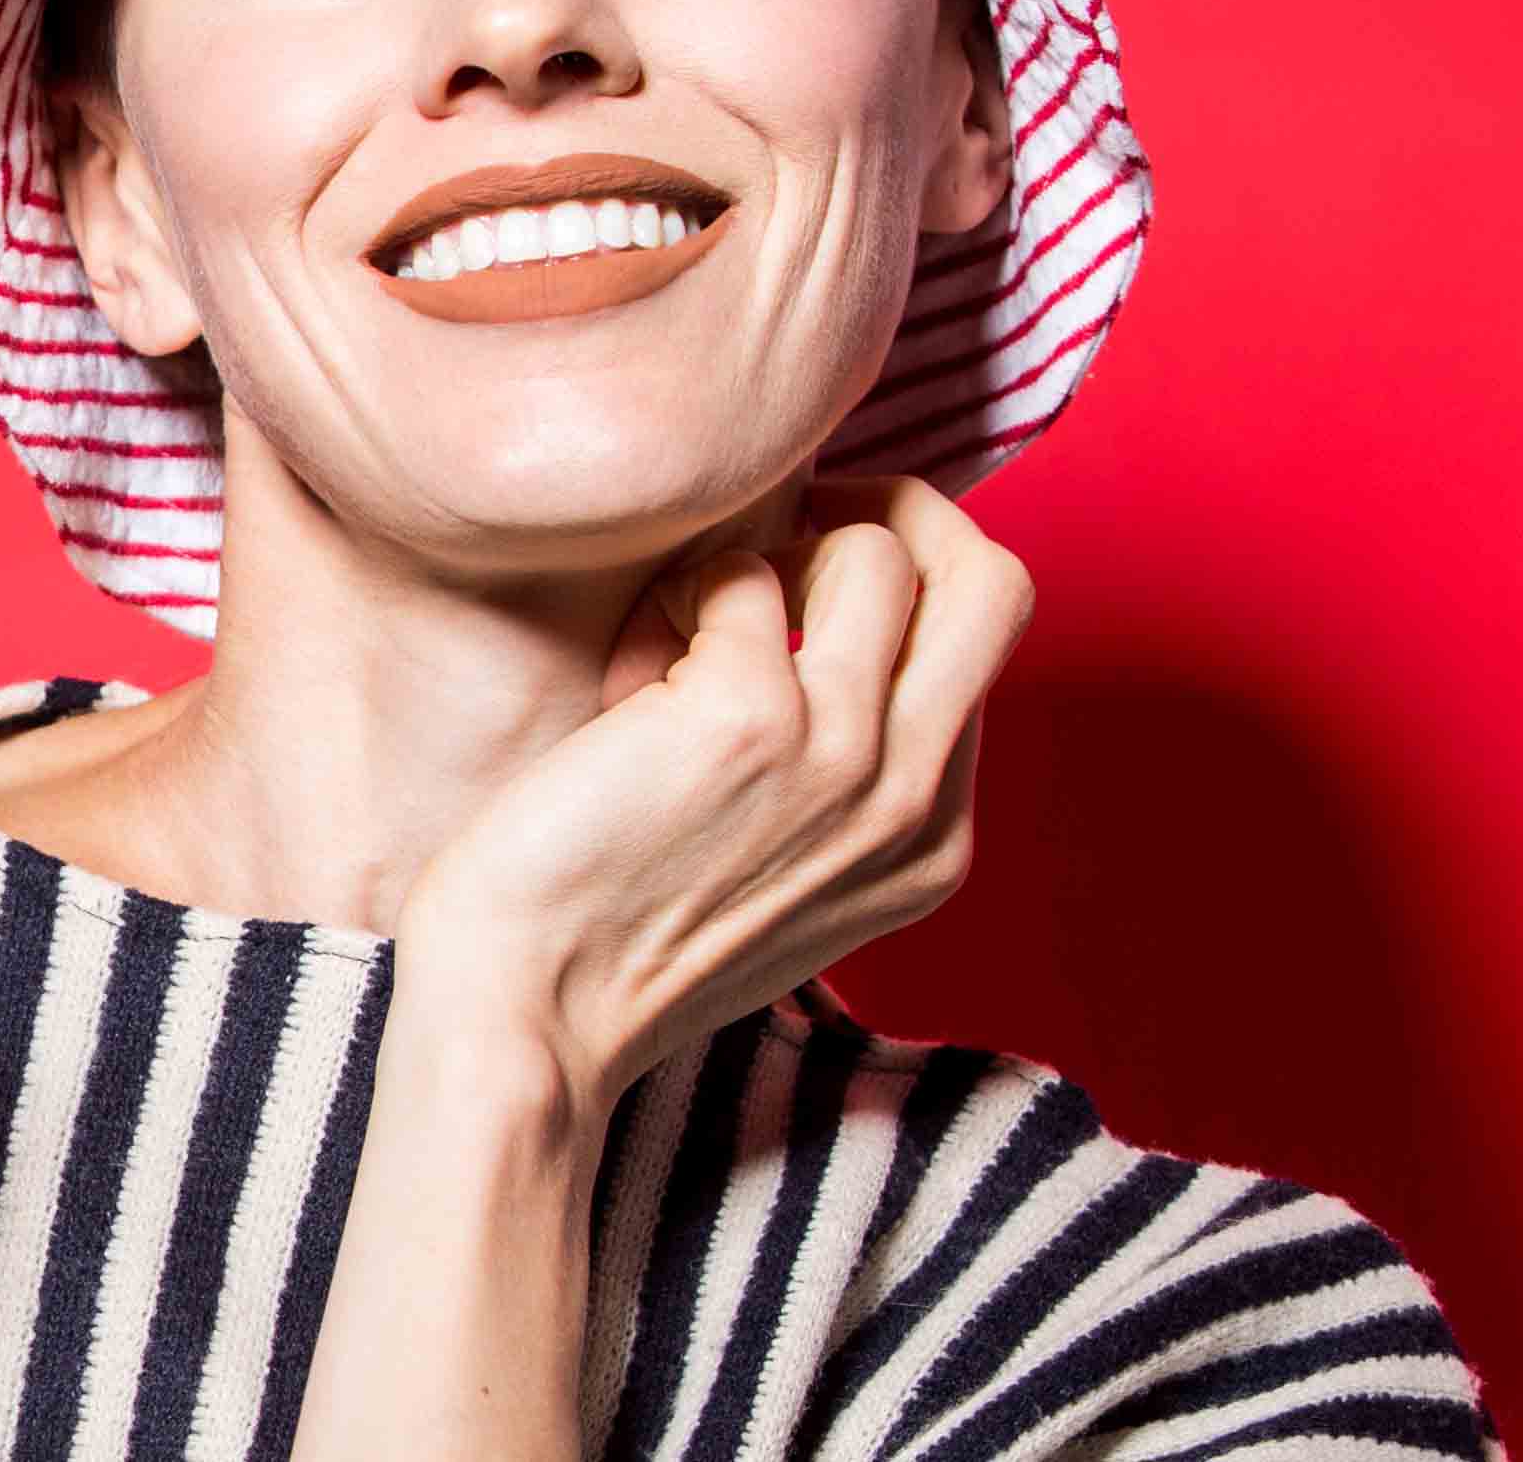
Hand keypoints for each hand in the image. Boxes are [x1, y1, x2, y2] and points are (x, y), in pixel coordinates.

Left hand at [387, 472, 1034, 1109]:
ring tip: (685, 630)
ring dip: (765, 554)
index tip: (797, 589)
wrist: (530, 1011)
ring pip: (875, 550)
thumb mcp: (786, 862)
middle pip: (992, 581)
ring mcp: (845, 757)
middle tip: (793, 532)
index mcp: (934, 840)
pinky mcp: (752, 720)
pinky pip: (738, 572)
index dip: (890, 586)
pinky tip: (626, 680)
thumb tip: (824, 601)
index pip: (981, 647)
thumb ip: (840, 764)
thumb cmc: (621, 925)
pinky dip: (673, 596)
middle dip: (897, 513)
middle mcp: (912, 800)